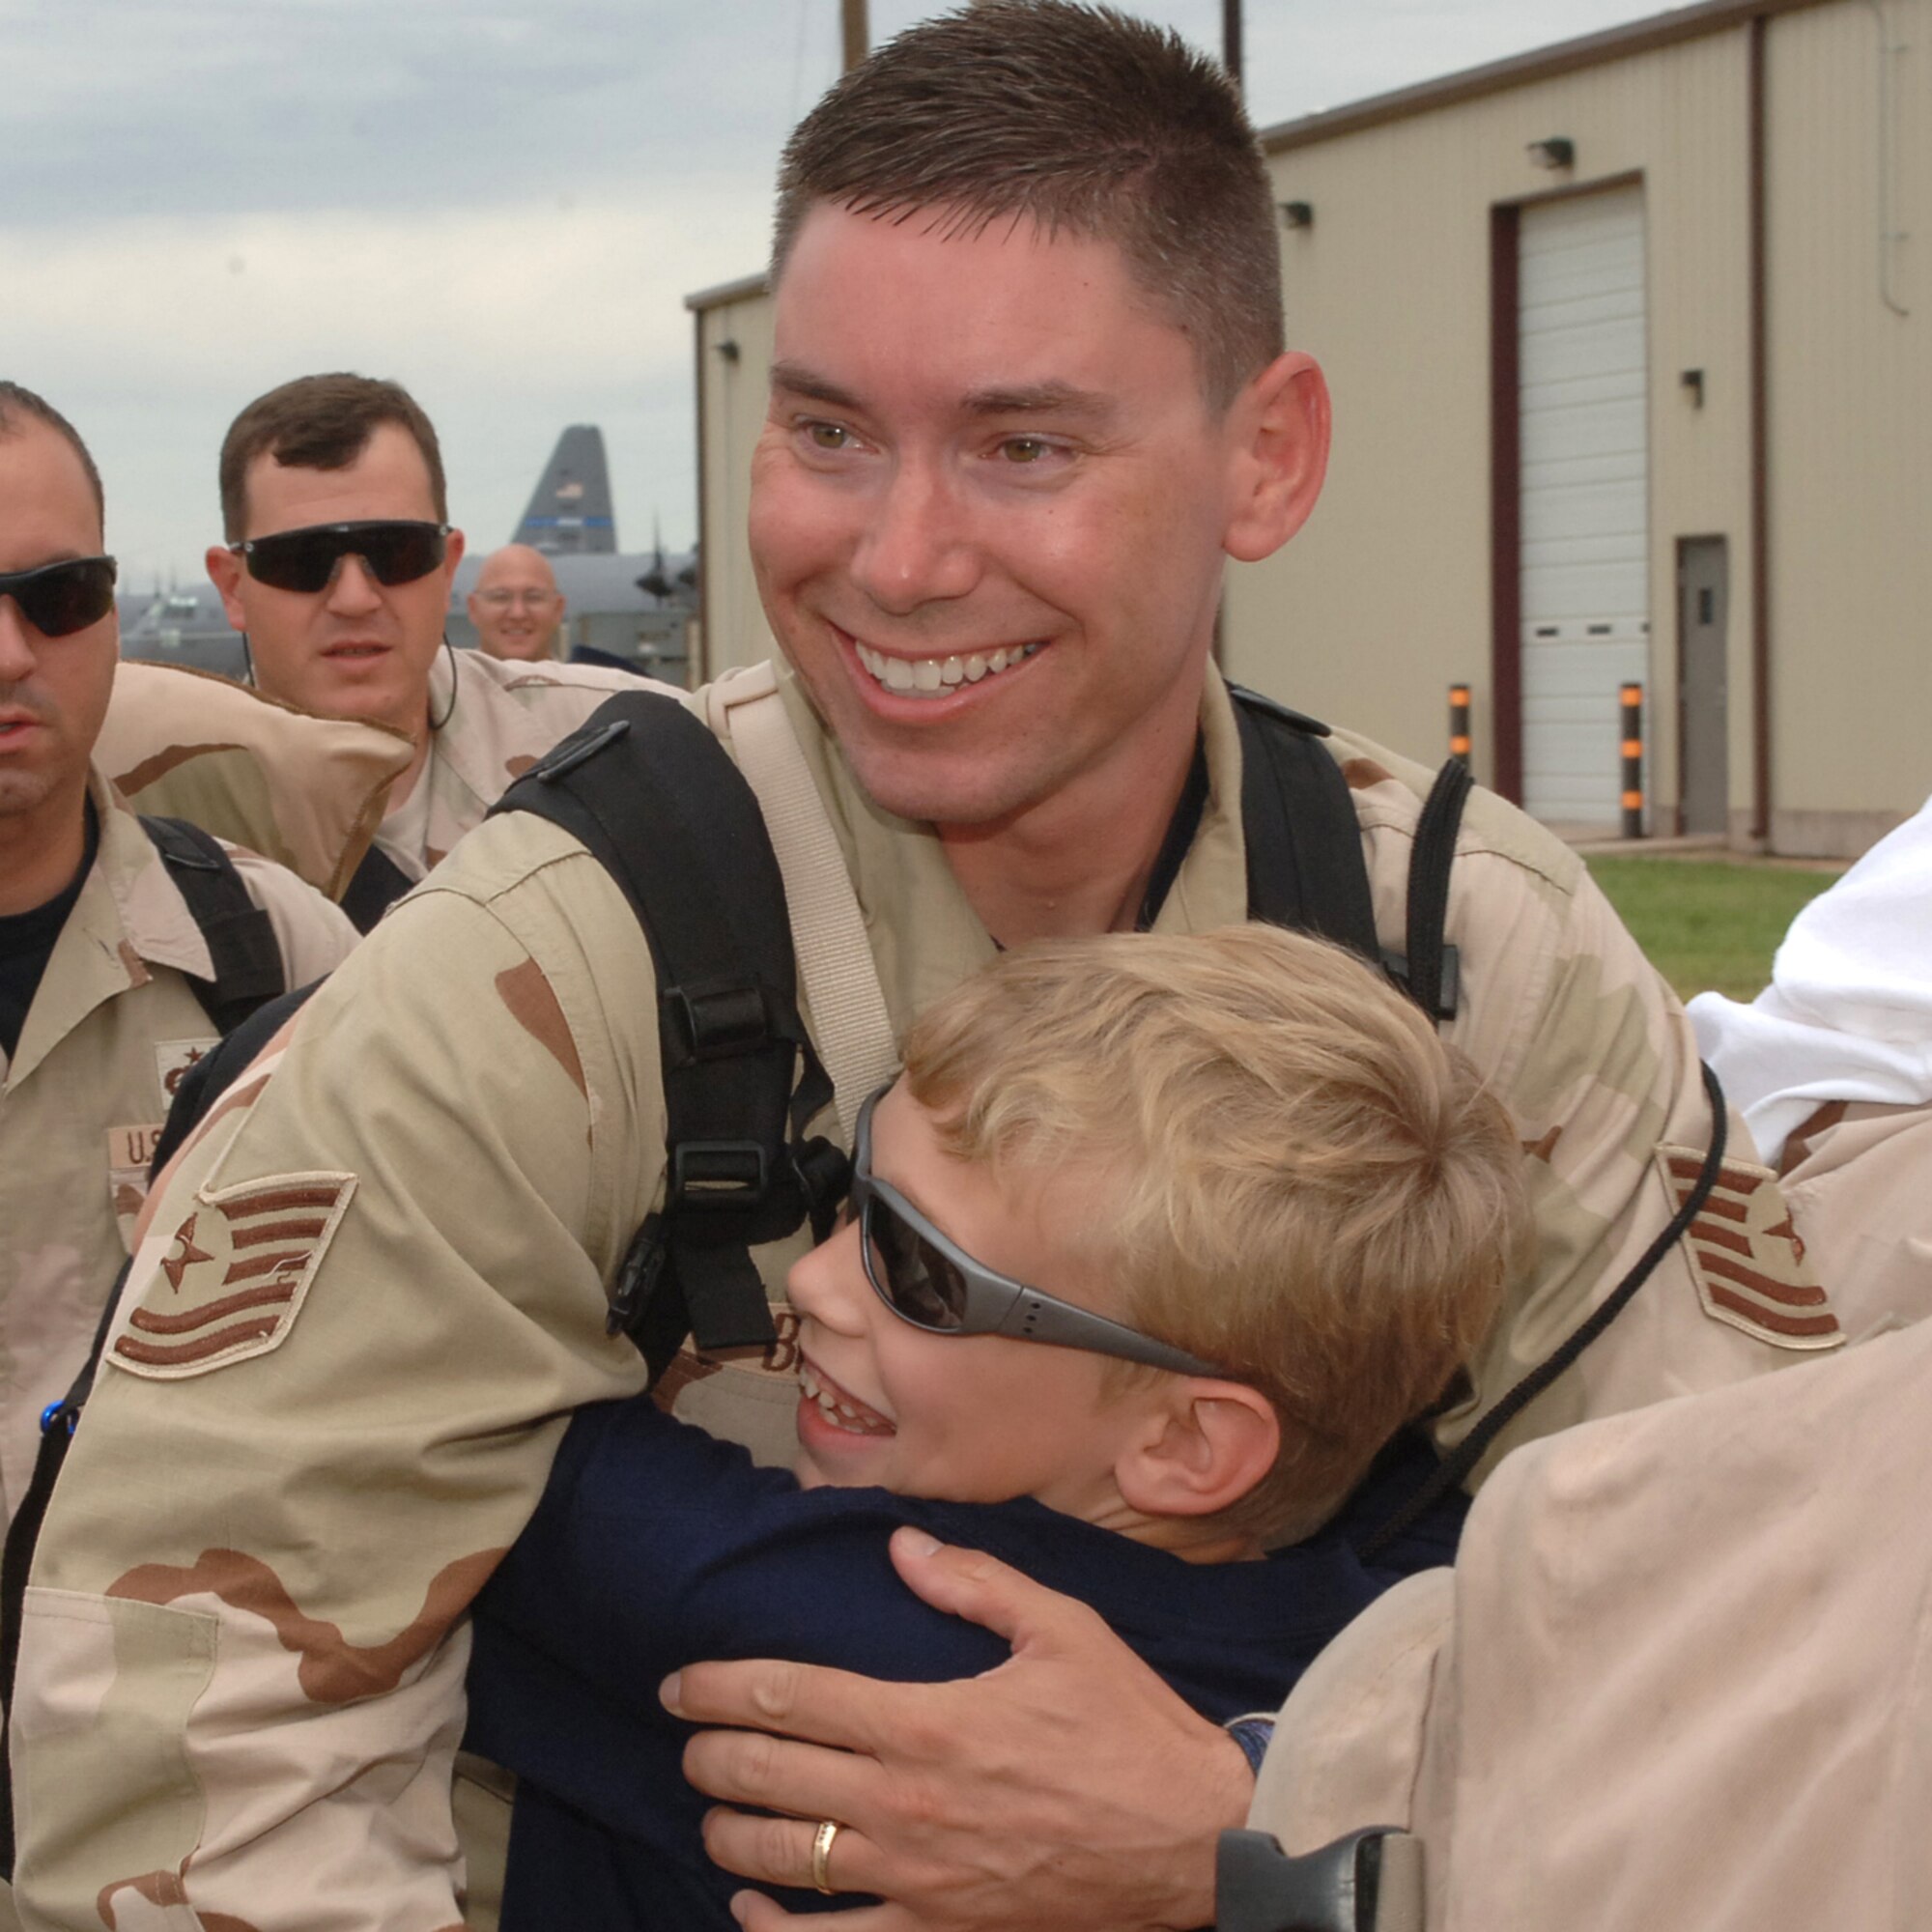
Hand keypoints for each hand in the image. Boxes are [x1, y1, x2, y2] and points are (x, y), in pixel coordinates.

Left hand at [663, 1527, 1254, 1929]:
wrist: (1196, 1845)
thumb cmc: (1130, 1730)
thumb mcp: (1063, 1630)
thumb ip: (973, 1584)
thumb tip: (900, 1547)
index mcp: (927, 1722)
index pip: (793, 1698)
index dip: (724, 1688)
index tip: (683, 1683)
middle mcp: (905, 1805)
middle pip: (771, 1776)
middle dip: (711, 1752)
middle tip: (685, 1735)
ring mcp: (916, 1881)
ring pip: (786, 1858)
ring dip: (730, 1830)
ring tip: (711, 1807)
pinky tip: (749, 1906)